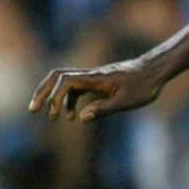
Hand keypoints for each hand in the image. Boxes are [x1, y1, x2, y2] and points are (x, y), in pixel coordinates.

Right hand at [28, 58, 162, 122]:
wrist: (156, 70)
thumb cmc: (144, 86)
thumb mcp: (126, 101)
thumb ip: (104, 109)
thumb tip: (82, 118)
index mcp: (95, 78)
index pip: (65, 82)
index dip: (54, 98)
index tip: (55, 117)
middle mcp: (90, 75)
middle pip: (56, 77)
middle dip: (42, 92)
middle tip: (32, 110)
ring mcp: (93, 78)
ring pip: (64, 82)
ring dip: (53, 97)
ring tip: (51, 118)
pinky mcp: (98, 82)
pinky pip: (76, 88)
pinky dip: (69, 100)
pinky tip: (73, 116)